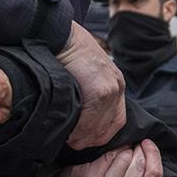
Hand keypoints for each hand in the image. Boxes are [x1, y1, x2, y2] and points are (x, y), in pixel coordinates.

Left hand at [43, 139, 170, 176]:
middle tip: (133, 145)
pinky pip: (110, 155)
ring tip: (117, 153)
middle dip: (139, 149)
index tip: (148, 144)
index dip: (153, 156)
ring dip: (123, 149)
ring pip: (126, 158)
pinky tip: (104, 154)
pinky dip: (109, 150)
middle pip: (141, 165)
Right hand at [58, 22, 126, 149]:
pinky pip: (90, 121)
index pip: (116, 121)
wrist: (60, 34)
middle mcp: (117, 87)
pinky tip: (67, 129)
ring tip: (68, 137)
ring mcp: (111, 89)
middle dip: (91, 139)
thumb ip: (88, 93)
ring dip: (82, 136)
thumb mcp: (85, 72)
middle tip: (73, 142)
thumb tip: (79, 119)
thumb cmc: (66, 53)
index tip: (85, 139)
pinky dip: (78, 129)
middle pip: (109, 128)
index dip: (101, 134)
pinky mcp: (100, 90)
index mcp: (115, 83)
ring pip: (99, 127)